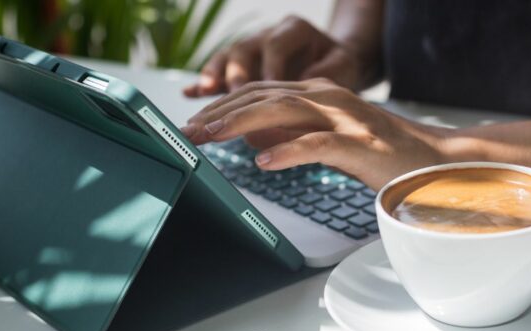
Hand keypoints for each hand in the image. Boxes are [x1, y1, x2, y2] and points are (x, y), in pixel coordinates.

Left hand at [181, 79, 450, 189]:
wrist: (435, 159)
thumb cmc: (383, 153)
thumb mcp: (331, 137)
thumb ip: (297, 133)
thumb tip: (258, 141)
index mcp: (321, 93)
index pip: (262, 92)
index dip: (225, 105)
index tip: (197, 121)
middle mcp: (329, 97)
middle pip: (264, 97)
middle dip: (221, 113)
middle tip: (189, 131)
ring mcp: (345, 118)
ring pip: (283, 112)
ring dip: (241, 124)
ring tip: (210, 139)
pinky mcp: (361, 144)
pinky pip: (317, 145)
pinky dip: (288, 152)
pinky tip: (264, 163)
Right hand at [183, 16, 364, 97]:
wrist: (336, 62)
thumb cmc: (341, 67)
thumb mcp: (342, 70)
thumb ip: (324, 79)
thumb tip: (299, 95)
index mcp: (295, 30)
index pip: (276, 45)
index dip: (269, 68)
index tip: (265, 92)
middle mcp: (268, 34)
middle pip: (244, 50)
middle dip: (233, 77)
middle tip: (229, 102)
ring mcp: (252, 49)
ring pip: (227, 58)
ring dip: (214, 78)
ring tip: (204, 96)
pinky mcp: (241, 67)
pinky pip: (218, 72)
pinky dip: (204, 84)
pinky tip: (189, 94)